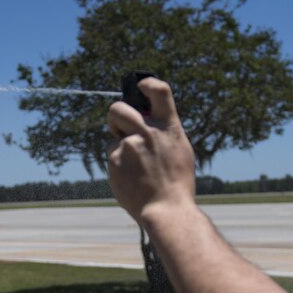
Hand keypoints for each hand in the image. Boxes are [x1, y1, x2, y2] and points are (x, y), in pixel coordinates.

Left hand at [107, 77, 195, 223]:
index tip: (140, 87)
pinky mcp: (114, 161)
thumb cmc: (177, 183)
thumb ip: (163, 131)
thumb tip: (147, 119)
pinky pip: (113, 158)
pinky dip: (120, 167)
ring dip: (121, 149)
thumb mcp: (179, 150)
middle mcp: (147, 132)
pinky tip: (132, 180)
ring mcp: (128, 146)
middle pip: (117, 108)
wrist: (166, 209)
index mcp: (168, 127)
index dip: (146, 83)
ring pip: (115, 140)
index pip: (159, 90)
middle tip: (120, 129)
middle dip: (115, 117)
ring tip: (137, 169)